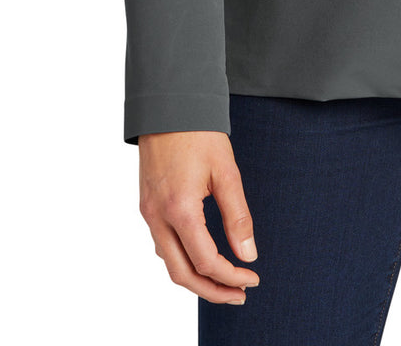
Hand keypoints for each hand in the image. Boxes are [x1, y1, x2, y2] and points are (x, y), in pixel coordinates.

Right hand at [138, 130, 260, 304]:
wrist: (168, 104)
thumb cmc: (199, 133)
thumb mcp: (226, 171)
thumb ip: (237, 216)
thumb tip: (249, 255)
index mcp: (180, 209)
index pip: (206, 262)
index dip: (232, 277)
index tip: (253, 278)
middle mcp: (158, 216)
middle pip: (181, 274)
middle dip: (211, 291)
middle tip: (239, 295)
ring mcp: (148, 212)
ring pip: (168, 262)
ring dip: (195, 279)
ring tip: (223, 283)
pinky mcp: (146, 205)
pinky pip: (161, 245)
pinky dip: (181, 260)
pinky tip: (199, 258)